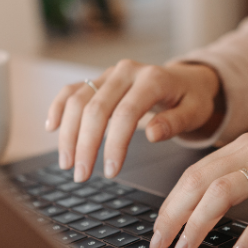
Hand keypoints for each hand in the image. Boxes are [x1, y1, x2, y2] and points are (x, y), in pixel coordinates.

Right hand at [46, 60, 220, 181]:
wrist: (187, 79)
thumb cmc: (191, 99)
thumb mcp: (195, 112)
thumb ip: (175, 122)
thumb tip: (152, 134)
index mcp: (152, 79)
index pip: (126, 114)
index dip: (115, 144)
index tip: (111, 171)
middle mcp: (126, 72)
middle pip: (96, 108)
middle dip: (85, 145)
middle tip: (81, 175)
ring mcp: (110, 73)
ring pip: (78, 100)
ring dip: (68, 133)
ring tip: (67, 163)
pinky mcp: (99, 79)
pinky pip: (72, 90)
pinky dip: (59, 107)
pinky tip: (52, 128)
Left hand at [150, 117, 247, 247]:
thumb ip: (237, 174)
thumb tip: (199, 208)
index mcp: (242, 146)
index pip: (193, 174)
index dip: (170, 204)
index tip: (157, 230)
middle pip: (200, 182)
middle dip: (173, 216)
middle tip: (160, 245)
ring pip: (225, 191)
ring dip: (199, 224)